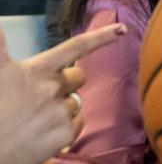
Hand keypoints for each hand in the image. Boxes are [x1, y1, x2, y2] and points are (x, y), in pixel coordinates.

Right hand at [0, 23, 125, 163]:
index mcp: (37, 69)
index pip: (76, 47)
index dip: (101, 36)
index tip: (122, 29)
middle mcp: (52, 87)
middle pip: (78, 77)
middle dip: (66, 83)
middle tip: (41, 97)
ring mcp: (60, 110)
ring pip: (76, 102)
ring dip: (62, 108)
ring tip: (36, 119)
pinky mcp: (65, 133)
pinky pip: (77, 124)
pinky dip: (65, 129)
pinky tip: (43, 134)